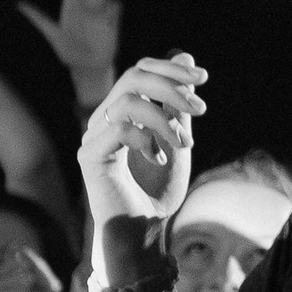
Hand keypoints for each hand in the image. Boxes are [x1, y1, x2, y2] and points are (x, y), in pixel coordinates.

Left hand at [18, 0, 122, 108]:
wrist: (89, 69)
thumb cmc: (68, 54)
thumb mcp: (52, 36)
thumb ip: (38, 19)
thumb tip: (18, 5)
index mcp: (71, 5)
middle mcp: (86, 4)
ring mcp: (101, 11)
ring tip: (99, 4)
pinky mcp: (113, 20)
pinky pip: (116, 7)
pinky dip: (113, 10)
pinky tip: (108, 21)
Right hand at [79, 52, 206, 230]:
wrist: (144, 234)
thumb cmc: (159, 192)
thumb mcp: (178, 139)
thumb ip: (178, 103)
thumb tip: (186, 57)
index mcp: (122, 113)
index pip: (139, 71)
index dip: (170, 69)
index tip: (203, 78)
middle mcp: (103, 120)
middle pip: (132, 77)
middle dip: (171, 87)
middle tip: (201, 108)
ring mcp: (93, 137)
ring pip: (127, 102)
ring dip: (164, 118)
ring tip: (186, 143)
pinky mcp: (89, 158)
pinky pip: (119, 129)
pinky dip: (146, 138)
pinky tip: (160, 159)